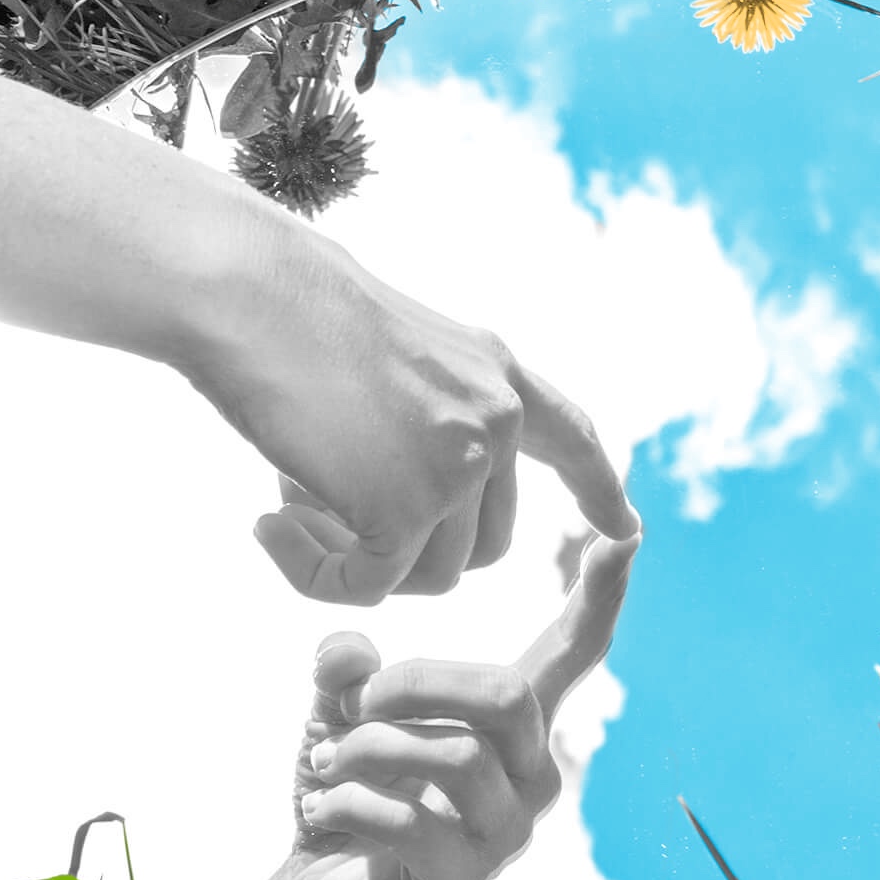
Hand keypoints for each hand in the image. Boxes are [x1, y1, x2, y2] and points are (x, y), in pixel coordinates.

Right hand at [188, 239, 638, 606]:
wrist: (252, 293)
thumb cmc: (292, 313)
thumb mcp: (394, 355)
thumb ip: (430, 416)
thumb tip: (415, 508)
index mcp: (497, 374)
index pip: (571, 438)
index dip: (597, 488)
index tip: (627, 528)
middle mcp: (497, 419)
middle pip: (485, 544)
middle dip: (413, 552)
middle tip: (322, 518)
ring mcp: (459, 465)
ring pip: (431, 574)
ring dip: (358, 563)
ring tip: (288, 511)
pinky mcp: (407, 506)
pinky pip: (370, 585)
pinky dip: (315, 575)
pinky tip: (267, 528)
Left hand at [269, 530, 637, 879]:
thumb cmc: (346, 793)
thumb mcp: (338, 715)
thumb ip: (347, 672)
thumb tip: (345, 653)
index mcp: (513, 725)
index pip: (574, 654)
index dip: (602, 596)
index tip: (629, 533)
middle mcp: (530, 777)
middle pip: (507, 696)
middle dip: (416, 684)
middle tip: (354, 705)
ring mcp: (506, 836)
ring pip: (453, 757)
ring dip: (365, 749)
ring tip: (321, 763)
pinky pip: (410, 821)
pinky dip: (346, 804)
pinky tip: (319, 809)